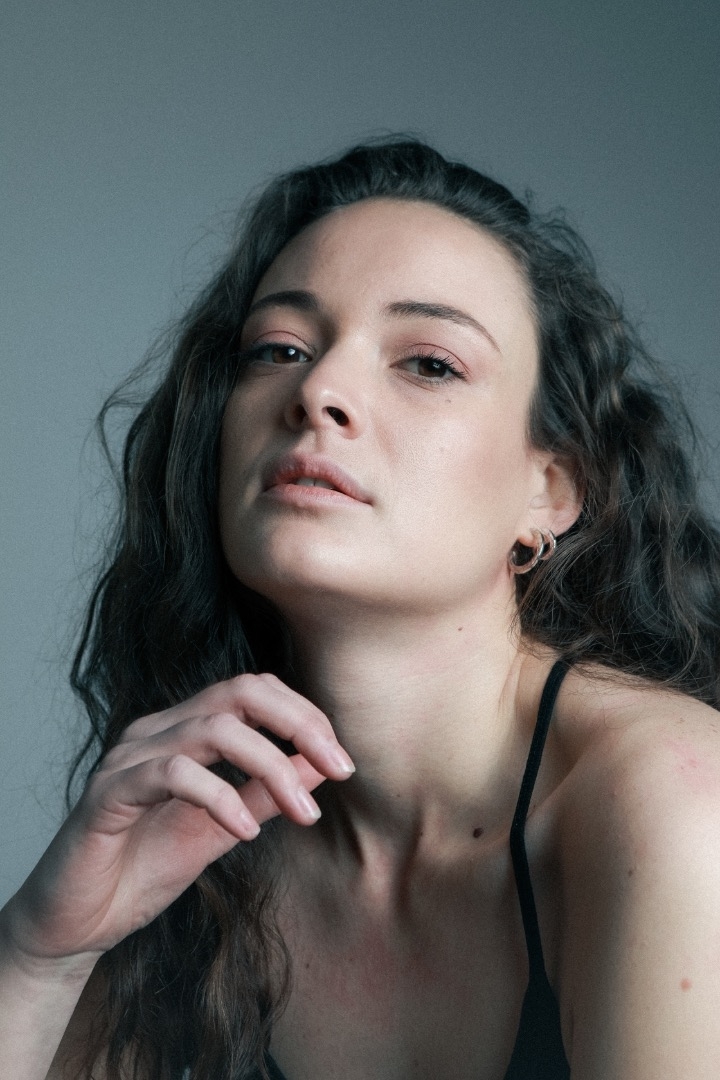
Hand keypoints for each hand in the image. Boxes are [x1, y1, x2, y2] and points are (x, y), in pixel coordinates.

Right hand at [1, 673, 353, 973]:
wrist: (79, 923)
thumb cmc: (146, 868)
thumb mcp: (225, 827)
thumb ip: (268, 793)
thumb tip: (322, 764)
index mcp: (183, 729)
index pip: (253, 690)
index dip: (304, 715)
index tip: (341, 760)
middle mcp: (156, 730)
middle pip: (239, 691)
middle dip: (299, 724)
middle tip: (340, 769)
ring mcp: (129, 757)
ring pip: (214, 730)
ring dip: (272, 768)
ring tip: (304, 813)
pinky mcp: (108, 793)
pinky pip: (173, 774)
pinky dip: (221, 797)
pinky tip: (245, 832)